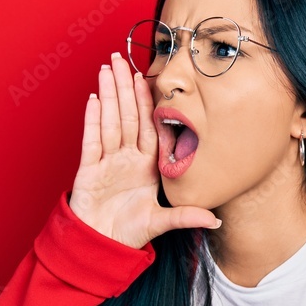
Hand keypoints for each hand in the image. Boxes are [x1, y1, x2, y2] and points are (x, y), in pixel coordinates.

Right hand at [67, 52, 220, 248]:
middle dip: (125, 87)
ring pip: (109, 121)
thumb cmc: (130, 233)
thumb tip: (216, 220)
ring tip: (108, 68)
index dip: (148, 102)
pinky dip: (93, 119)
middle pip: (127, 116)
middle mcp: (126, 159)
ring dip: (109, 94)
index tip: (149, 78)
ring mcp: (107, 162)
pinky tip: (94, 98)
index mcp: (146, 165)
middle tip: (122, 58)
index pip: (148, 127)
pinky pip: (92, 140)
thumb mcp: (162, 222)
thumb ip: (186, 216)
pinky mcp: (89, 170)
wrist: (101, 247)